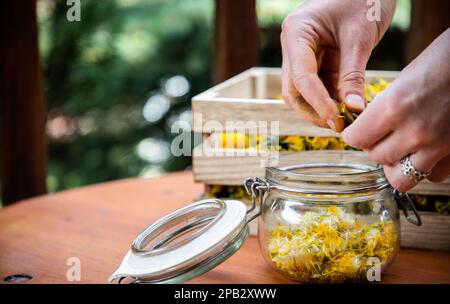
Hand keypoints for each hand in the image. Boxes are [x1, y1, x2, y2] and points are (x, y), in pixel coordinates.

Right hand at [281, 0, 395, 131]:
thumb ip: (353, 75)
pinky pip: (320, 86)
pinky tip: (347, 108)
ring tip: (345, 120)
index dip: (317, 102)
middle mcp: (294, 46)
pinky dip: (332, 99)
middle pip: (294, 90)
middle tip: (337, 126)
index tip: (335, 120)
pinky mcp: (318, 60)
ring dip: (322, 108)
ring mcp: (304, 54)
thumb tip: (352, 110)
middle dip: (314, 110)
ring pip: (304, 92)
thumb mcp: (359, 37)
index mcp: (296, 33)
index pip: (301, 77)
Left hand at [342, 29, 449, 191]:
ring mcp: (438, 145)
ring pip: (400, 177)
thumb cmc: (446, 59)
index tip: (356, 130)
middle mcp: (414, 131)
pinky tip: (426, 151)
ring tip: (401, 147)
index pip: (356, 139)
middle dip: (374, 146)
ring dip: (397, 163)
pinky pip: (434, 176)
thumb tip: (369, 124)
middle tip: (381, 135)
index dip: (354, 134)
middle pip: (376, 157)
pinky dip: (427, 168)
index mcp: (393, 106)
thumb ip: (386, 105)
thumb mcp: (405, 77)